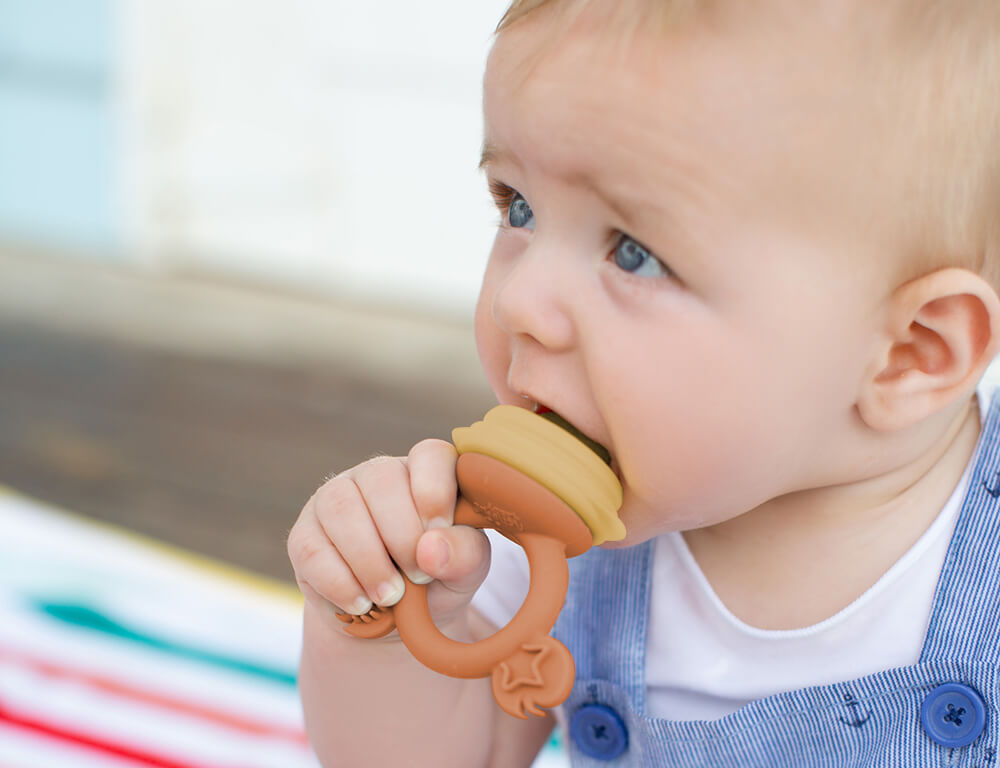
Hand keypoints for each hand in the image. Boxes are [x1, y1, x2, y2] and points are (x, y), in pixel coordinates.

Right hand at [288, 438, 491, 630]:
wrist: (393, 622)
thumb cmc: (438, 580)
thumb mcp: (465, 570)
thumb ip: (464, 554)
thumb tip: (432, 549)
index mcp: (425, 471)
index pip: (430, 455)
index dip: (435, 491)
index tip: (439, 533)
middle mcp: (377, 475)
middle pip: (382, 480)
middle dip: (403, 536)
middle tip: (420, 577)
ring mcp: (335, 499)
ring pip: (342, 510)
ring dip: (369, 560)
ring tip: (392, 597)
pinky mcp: (304, 534)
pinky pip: (312, 548)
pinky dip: (340, 583)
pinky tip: (361, 603)